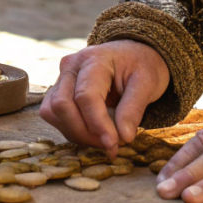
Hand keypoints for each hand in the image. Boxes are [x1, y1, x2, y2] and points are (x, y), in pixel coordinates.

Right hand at [40, 41, 168, 154]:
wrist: (132, 56)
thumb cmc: (140, 66)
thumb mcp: (148, 83)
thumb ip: (134, 109)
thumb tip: (123, 138)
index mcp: (94, 58)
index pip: (86, 96)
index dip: (98, 124)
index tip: (115, 144)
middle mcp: (71, 65)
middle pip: (62, 105)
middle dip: (85, 132)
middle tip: (112, 146)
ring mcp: (61, 78)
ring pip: (53, 113)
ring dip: (78, 134)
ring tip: (105, 139)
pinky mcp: (57, 91)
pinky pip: (55, 116)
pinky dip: (73, 130)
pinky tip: (94, 133)